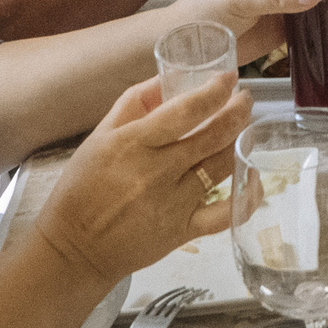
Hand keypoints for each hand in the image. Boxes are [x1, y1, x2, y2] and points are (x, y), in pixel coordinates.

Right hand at [33, 75, 251, 290]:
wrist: (75, 250)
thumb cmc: (81, 189)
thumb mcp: (98, 137)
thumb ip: (133, 103)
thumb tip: (166, 77)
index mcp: (132, 144)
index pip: (184, 111)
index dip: (214, 91)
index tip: (229, 78)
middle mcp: (156, 172)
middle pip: (213, 136)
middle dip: (238, 110)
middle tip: (244, 98)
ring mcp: (173, 203)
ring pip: (223, 166)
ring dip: (242, 141)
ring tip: (245, 127)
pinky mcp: (183, 231)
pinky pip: (226, 212)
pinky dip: (246, 194)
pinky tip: (252, 175)